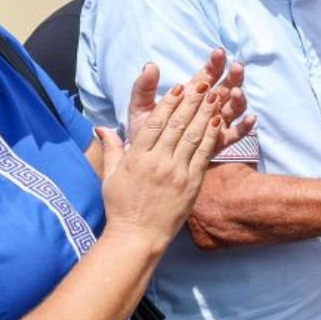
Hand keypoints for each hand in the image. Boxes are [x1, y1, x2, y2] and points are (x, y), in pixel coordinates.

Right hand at [100, 81, 227, 243]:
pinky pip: (203, 155)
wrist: (137, 236)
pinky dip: (211, 136)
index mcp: (136, 158)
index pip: (154, 123)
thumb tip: (101, 128)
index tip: (179, 88)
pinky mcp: (191, 184)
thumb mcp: (109, 177)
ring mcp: (175, 172)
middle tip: (202, 83)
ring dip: (205, 113)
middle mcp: (157, 162)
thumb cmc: (121, 207)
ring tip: (214, 95)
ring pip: (192, 136)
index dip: (169, 103)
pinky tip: (219, 122)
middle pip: (176, 125)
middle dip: (191, 102)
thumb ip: (111, 150)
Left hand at [123, 49, 254, 156]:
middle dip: (234, 76)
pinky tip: (251, 119)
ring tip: (236, 93)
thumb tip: (150, 65)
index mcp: (192, 94)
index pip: (208, 74)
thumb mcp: (141, 109)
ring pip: (234, 108)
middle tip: (237, 67)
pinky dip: (245, 126)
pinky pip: (236, 134)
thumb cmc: (146, 133)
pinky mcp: (219, 142)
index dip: (215, 63)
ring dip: (239, 99)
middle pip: (227, 87)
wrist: (148, 161)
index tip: (219, 52)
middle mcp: (209, 106)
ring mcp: (216, 124)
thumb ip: (144, 88)